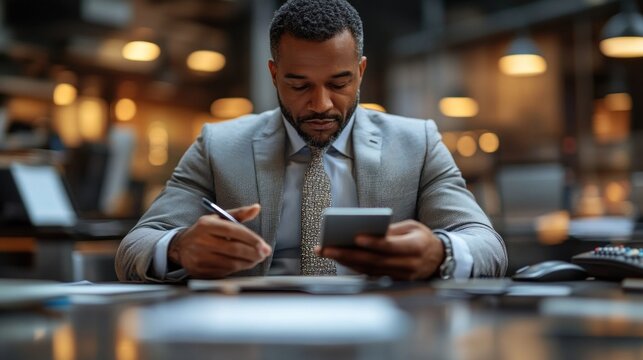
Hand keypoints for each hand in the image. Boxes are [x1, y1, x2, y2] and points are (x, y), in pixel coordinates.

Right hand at [168, 204, 271, 278]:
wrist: (180, 246)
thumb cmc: (205, 231)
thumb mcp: (218, 219)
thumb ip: (239, 214)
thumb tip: (257, 208)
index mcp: (207, 225)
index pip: (234, 231)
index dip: (251, 239)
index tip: (264, 245)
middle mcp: (202, 241)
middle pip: (234, 249)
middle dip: (254, 253)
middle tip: (264, 253)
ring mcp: (199, 257)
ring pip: (231, 263)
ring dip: (248, 262)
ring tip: (257, 259)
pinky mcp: (199, 271)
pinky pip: (224, 272)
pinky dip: (237, 269)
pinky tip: (244, 264)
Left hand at [317, 220, 444, 279]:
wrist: (439, 260)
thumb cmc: (422, 238)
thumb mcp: (412, 227)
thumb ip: (392, 230)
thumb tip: (369, 230)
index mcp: (415, 247)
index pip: (390, 246)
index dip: (373, 243)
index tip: (355, 237)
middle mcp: (408, 265)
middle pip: (374, 260)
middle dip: (347, 254)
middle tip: (326, 248)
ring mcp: (400, 276)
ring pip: (368, 270)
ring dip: (345, 262)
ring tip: (326, 252)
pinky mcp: (393, 281)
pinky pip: (370, 274)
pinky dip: (353, 267)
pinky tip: (338, 258)